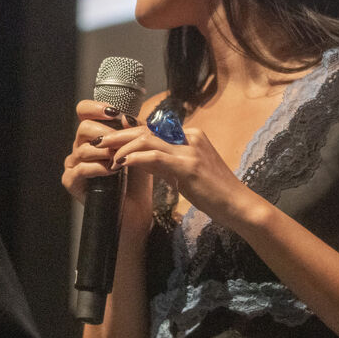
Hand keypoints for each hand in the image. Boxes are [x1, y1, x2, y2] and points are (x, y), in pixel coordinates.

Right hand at [63, 100, 153, 227]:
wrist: (136, 208)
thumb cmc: (137, 179)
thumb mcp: (139, 150)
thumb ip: (134, 131)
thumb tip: (127, 117)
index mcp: (93, 136)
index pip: (84, 111)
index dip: (95, 107)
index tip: (114, 113)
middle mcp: (80, 147)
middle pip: (83, 128)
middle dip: (106, 134)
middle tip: (123, 143)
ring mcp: (74, 164)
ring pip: (83, 149)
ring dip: (105, 153)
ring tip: (121, 159)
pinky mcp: (71, 181)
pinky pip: (81, 169)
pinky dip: (98, 168)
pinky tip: (112, 171)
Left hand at [100, 121, 256, 227]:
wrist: (239, 206)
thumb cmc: (214, 193)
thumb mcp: (185, 174)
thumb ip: (165, 164)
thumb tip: (140, 161)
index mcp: (191, 136)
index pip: (152, 131)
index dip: (128, 135)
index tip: (111, 143)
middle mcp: (190, 137)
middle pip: (146, 131)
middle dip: (119, 136)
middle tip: (99, 143)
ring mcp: (190, 150)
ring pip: (147, 140)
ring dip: (123, 146)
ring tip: (106, 154)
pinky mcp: (189, 166)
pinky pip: (155, 157)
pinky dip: (135, 158)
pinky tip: (121, 164)